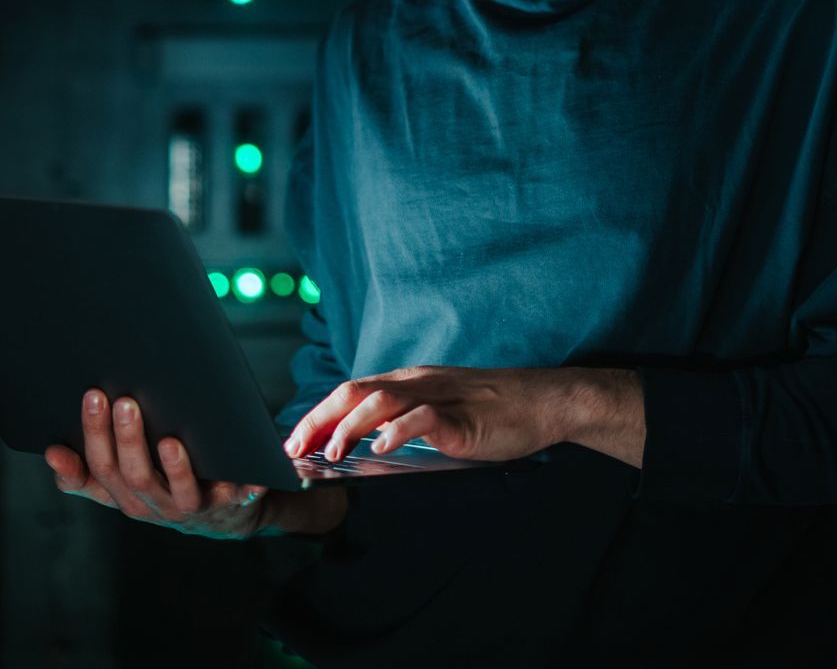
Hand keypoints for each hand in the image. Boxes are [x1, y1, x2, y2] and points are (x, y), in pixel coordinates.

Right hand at [45, 388, 269, 540]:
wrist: (225, 514)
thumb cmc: (165, 485)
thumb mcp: (122, 484)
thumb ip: (86, 474)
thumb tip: (51, 453)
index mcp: (127, 495)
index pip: (100, 472)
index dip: (88, 445)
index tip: (82, 409)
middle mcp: (157, 505)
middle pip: (135, 477)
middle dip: (127, 440)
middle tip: (123, 401)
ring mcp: (195, 507)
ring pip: (179, 492)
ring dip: (176, 469)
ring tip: (170, 441)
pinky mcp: (233, 503)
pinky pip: (240, 495)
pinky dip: (245, 484)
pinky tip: (251, 467)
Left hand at [284, 365, 577, 464]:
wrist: (542, 402)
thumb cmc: (492, 412)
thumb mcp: (438, 412)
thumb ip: (404, 423)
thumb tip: (365, 446)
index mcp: (409, 382)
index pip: (351, 392)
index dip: (317, 415)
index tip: (293, 441)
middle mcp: (417, 383)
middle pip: (355, 392)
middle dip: (319, 420)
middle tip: (295, 449)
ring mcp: (439, 397)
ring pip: (381, 401)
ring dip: (349, 427)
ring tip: (331, 454)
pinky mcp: (461, 416)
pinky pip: (422, 418)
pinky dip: (397, 432)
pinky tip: (380, 450)